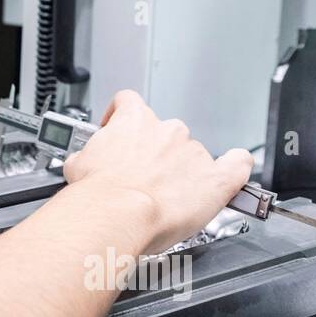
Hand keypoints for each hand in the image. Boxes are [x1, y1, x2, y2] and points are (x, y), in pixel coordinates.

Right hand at [61, 90, 253, 253]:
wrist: (117, 213)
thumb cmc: (99, 193)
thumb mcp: (78, 166)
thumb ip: (87, 156)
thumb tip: (83, 162)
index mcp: (133, 120)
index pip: (128, 102)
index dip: (122, 116)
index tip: (118, 130)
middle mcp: (167, 130)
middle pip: (164, 132)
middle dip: (155, 153)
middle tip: (141, 177)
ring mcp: (193, 153)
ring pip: (192, 155)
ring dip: (183, 170)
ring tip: (168, 197)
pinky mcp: (215, 179)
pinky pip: (236, 165)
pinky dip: (237, 166)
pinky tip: (234, 169)